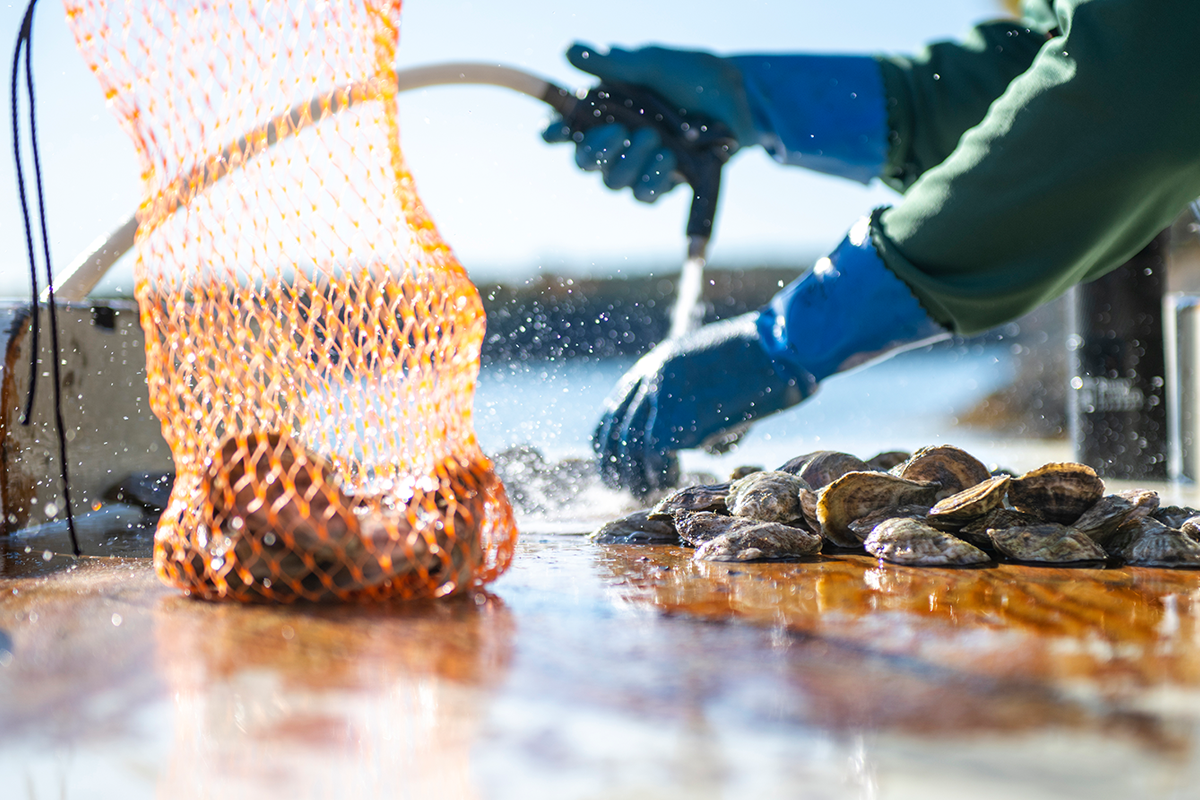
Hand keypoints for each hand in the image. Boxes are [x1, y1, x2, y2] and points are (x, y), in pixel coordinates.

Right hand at [544, 42, 754, 202]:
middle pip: (585, 163)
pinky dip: (653, 178)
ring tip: (654, 138)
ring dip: (630, 162)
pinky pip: (646, 195)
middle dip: (596, 150)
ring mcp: (640, 165)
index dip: (554, 133)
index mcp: (605, 111)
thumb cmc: (691, 77)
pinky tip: (668, 158)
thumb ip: (614, 62)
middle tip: (619, 130)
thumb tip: (569, 51)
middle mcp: (617, 142)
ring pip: (614, 182)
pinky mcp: (665, 182)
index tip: (555, 131)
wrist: (737, 98)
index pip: (567, 129)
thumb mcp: (652, 63)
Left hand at [592, 215, 950, 496]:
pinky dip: (660, 471)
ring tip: (652, 486)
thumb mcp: (720, 379)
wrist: (779, 345)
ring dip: (636, 473)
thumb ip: (702, 407)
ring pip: (629, 447)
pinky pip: (654, 454)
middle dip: (617, 467)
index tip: (616, 470)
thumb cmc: (761, 361)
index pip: (612, 413)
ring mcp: (660, 395)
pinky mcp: (677, 414)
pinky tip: (673, 476)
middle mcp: (649, 378)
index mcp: (653, 366)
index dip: (609, 446)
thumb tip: (708, 445)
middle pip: (613, 433)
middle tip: (631, 488)